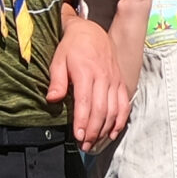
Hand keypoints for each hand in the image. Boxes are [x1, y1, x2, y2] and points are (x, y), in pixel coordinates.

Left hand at [47, 12, 132, 149]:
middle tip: (85, 146)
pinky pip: (124, 105)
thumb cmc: (72, 47)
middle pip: (101, 110)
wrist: (91, 31)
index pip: (86, 102)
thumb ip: (57, 81)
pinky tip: (112, 133)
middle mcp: (103, 78)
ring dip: (105, 130)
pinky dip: (120, 121)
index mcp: (86, 72)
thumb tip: (52, 99)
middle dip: (93, 131)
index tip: (78, 136)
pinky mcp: (120, 83)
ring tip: (94, 143)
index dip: (83, 121)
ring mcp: (114, 81)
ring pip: (114, 110)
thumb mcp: (58, 60)